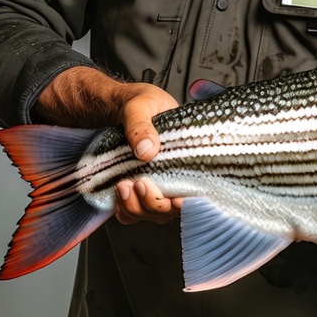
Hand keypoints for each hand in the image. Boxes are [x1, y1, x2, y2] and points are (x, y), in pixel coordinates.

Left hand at [37, 66, 181, 224]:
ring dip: (136, 207)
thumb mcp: (141, 104)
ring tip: (123, 186)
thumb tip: (147, 151)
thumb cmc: (140, 101)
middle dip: (154, 203)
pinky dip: (125, 210)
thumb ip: (141, 126)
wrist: (118, 105)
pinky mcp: (138, 189)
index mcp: (189, 152)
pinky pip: (134, 213)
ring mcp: (157, 183)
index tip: (177, 201)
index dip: (192, 201)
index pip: (198, 189)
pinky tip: (119, 194)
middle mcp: (176, 173)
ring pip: (153, 214)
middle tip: (138, 183)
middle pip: (173, 208)